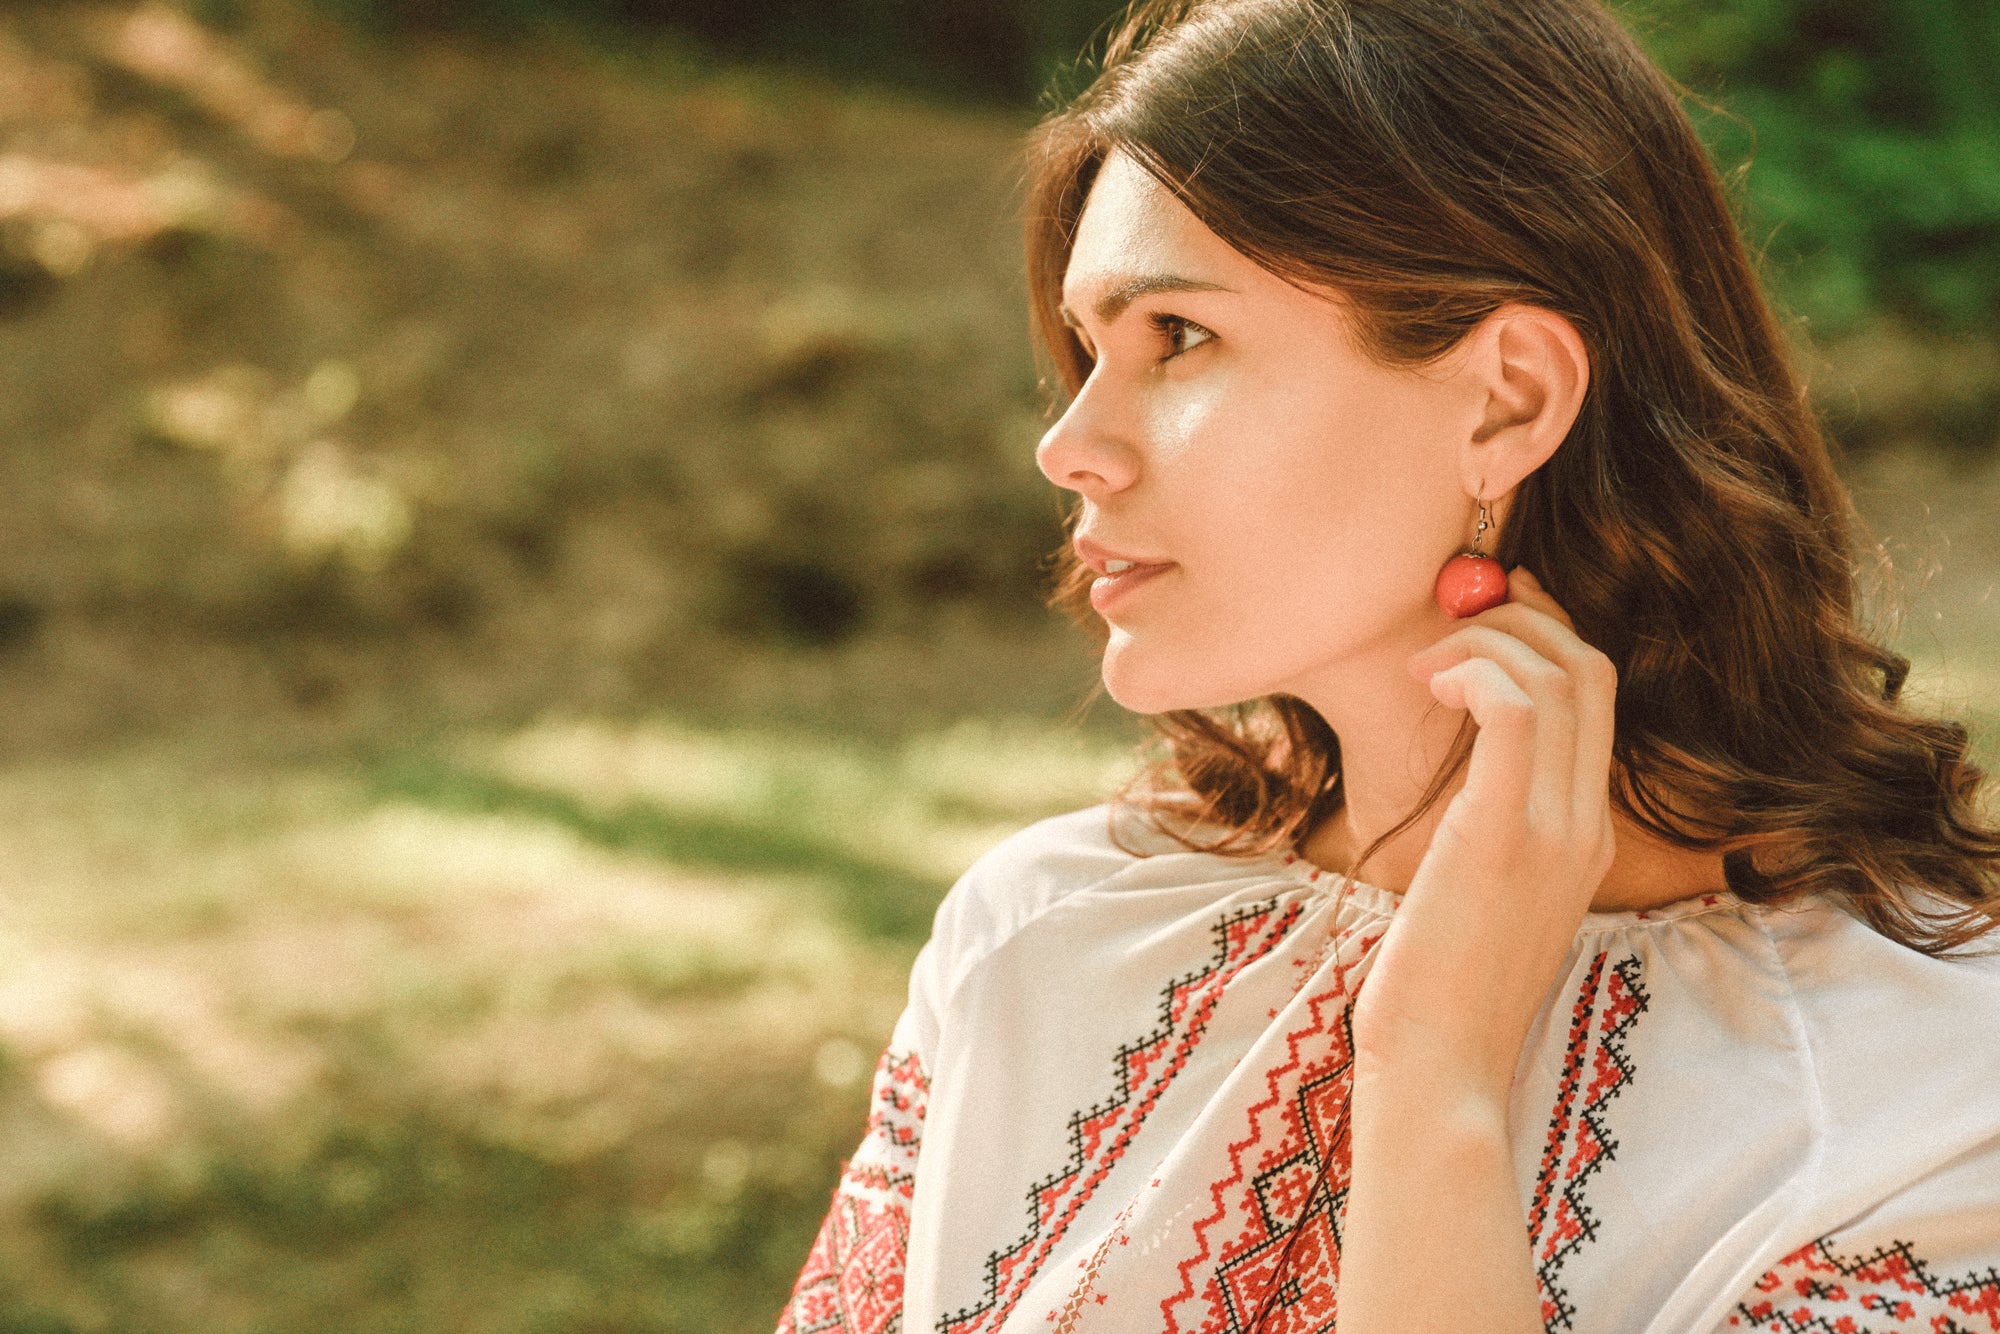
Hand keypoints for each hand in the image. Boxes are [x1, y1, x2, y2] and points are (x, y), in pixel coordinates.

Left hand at [1349, 566, 1618, 1097]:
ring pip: (1560, 676)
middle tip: (1451, 619)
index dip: (1547, 635)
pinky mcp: (1505, 834)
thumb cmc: (1436, 987)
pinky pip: (1516, 712)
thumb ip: (1484, 831)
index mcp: (1586, 835)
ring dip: (1488, 641)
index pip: (1595, 699)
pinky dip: (1476, 672)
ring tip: (1424, 665)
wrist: (1438, 1066)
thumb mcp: (1478, 896)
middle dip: (1522, 619)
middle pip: (1590, 671)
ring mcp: (1557, 829)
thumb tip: (1449, 777)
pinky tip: (1428, 686)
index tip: (1490, 611)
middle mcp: (1587, 824)